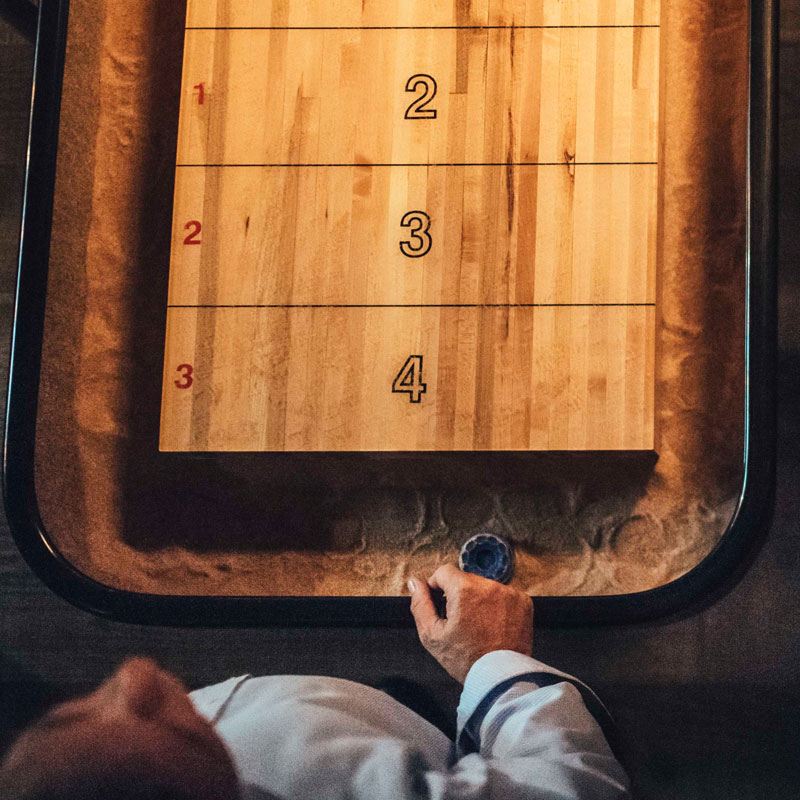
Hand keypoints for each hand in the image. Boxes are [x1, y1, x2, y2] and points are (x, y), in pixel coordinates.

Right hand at [408, 564, 533, 682]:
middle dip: (458, 594)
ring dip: (478, 599)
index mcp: (464, 589)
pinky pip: (503, 594)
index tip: (440, 605)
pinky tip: (493, 625)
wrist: (501, 680)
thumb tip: (414, 582)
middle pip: (465, 578)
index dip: (437, 587)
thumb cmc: (465, 660)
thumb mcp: (432, 635)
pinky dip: (497, 605)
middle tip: (460, 621)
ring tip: (478, 626)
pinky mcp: (523, 601)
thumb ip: (420, 604)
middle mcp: (488, 585)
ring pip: (484, 586)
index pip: (444, 571)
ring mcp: (509, 592)